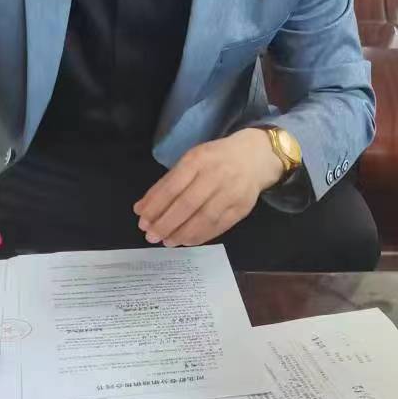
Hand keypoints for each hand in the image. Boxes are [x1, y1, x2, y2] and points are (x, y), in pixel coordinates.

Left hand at [135, 130, 285, 247]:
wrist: (255, 157)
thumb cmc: (215, 159)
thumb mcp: (191, 161)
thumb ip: (167, 183)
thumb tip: (142, 209)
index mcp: (198, 160)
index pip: (172, 187)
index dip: (155, 206)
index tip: (142, 220)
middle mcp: (215, 176)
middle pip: (187, 205)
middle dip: (166, 223)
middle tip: (151, 236)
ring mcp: (231, 193)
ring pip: (203, 219)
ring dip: (182, 233)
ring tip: (167, 241)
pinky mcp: (241, 208)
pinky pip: (219, 226)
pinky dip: (200, 236)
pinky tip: (187, 240)